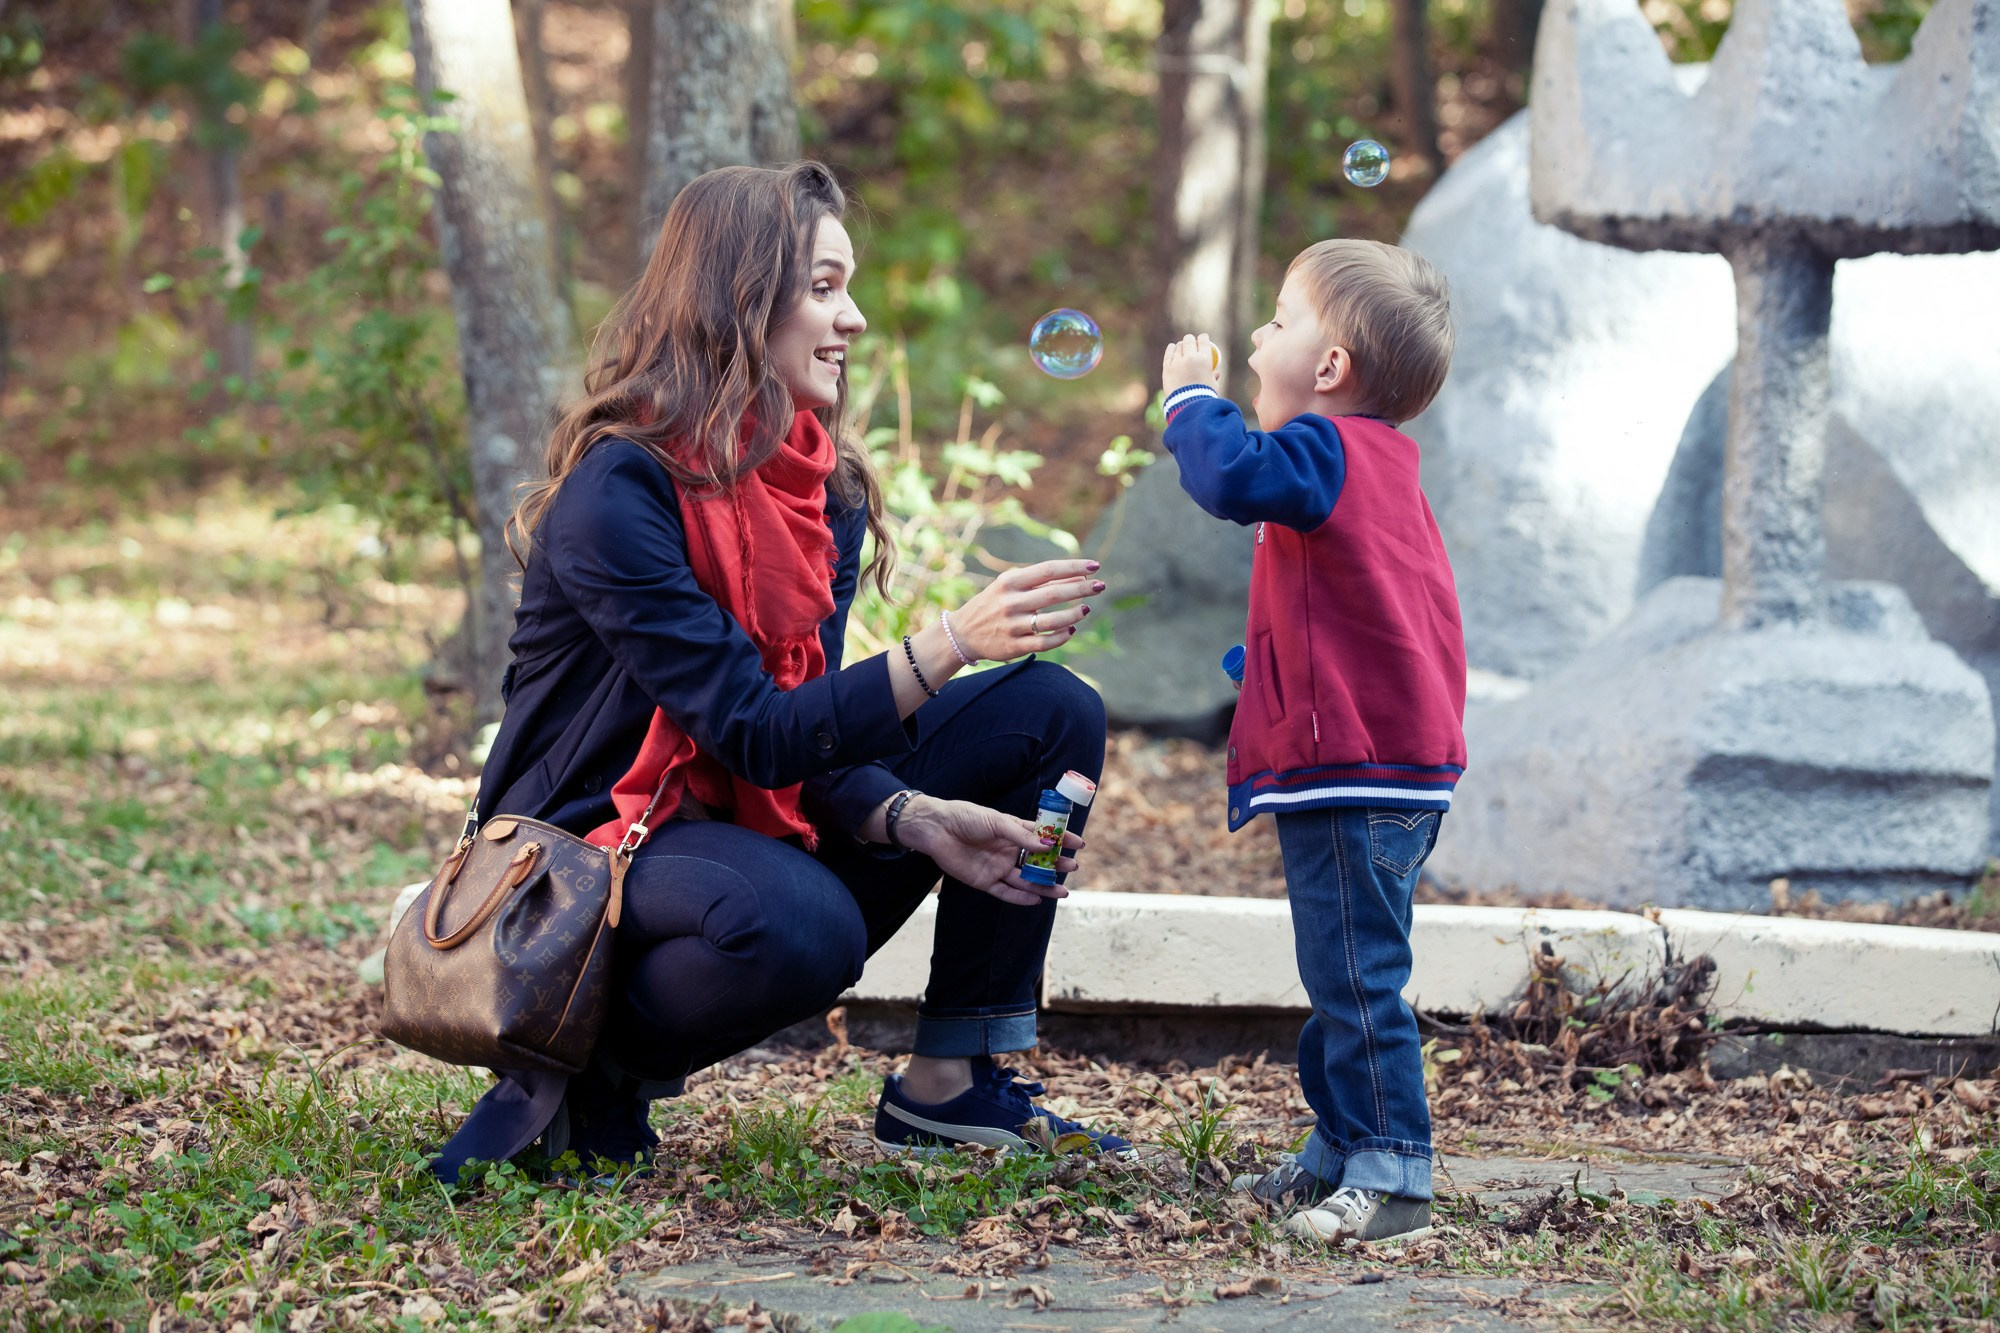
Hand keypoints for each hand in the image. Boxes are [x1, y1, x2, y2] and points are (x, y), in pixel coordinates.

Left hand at [895, 795, 1083, 906]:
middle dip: (1056, 866)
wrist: (936, 829)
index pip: (1042, 837)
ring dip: (1044, 886)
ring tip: (1063, 891)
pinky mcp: (984, 881)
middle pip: (1037, 862)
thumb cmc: (965, 817)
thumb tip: (1047, 846)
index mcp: (1013, 832)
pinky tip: (1037, 900)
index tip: (1079, 844)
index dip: (1061, 840)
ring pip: (1025, 880)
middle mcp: (1008, 850)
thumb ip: (1020, 836)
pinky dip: (1021, 897)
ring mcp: (997, 867)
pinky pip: (1006, 892)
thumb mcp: (996, 821)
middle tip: (1073, 867)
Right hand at [950, 559, 1104, 661]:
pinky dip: (1062, 636)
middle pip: (1054, 593)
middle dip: (1081, 588)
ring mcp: (1012, 626)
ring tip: (1086, 609)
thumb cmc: (994, 604)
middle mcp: (1010, 603)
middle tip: (1101, 585)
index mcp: (1010, 582)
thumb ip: (1039, 581)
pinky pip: (1045, 643)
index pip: (1048, 570)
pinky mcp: (1014, 647)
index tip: (1095, 566)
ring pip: (1052, 621)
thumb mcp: (1009, 586)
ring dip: (1074, 614)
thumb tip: (1077, 574)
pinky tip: (1072, 629)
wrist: (963, 633)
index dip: (1074, 567)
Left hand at [1162, 333, 1221, 395]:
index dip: (1203, 338)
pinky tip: (1172, 347)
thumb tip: (1216, 373)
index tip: (1203, 338)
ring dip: (1181, 345)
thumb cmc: (1204, 397)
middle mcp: (1190, 357)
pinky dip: (1170, 349)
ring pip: (1178, 347)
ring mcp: (1177, 362)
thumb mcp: (1213, 386)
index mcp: (1204, 359)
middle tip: (1190, 341)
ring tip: (1181, 346)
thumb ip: (1213, 377)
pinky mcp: (1167, 368)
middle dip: (1190, 339)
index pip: (1203, 341)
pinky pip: (1168, 355)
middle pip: (1189, 340)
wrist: (1188, 406)